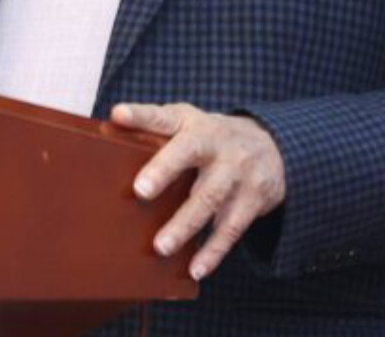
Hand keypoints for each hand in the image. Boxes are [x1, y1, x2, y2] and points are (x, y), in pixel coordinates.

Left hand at [113, 101, 286, 281]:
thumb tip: (112, 122)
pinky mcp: (253, 200)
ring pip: (209, 199)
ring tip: (161, 247)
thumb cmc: (212, 138)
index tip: (118, 116)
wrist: (272, 147)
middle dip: (164, 172)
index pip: (164, 116)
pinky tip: (196, 268)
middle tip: (140, 191)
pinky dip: (213, 251)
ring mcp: (237, 172)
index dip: (140, 116)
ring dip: (185, 225)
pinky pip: (231, 229)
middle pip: (189, 155)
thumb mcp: (187, 123)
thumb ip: (153, 125)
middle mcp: (216, 144)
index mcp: (193, 124)